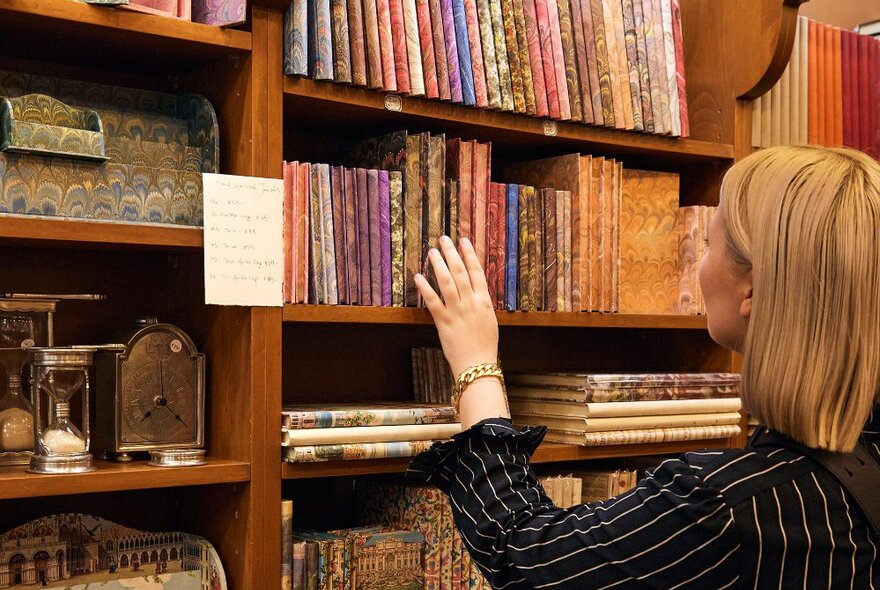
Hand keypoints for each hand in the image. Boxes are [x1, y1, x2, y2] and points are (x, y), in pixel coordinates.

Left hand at [414, 236, 498, 377]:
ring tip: (432, 252)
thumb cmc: (484, 346)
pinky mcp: (443, 321)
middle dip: (452, 253)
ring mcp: (457, 311)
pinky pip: (433, 300)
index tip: (463, 241)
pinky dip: (425, 287)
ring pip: (446, 281)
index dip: (469, 254)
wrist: (477, 365)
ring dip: (438, 264)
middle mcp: (471, 302)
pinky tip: (419, 276)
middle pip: (460, 271)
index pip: (476, 272)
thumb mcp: (488, 320)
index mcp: (484, 301)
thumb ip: (480, 304)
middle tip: (444, 239)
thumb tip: (474, 290)